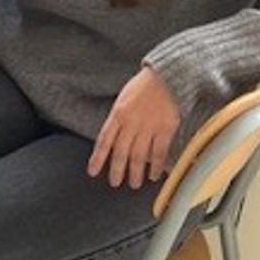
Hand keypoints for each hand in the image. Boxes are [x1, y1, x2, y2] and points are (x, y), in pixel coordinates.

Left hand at [87, 66, 183, 192]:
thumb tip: (113, 138)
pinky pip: (159, 152)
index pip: (104, 140)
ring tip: (134, 184)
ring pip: (139, 156)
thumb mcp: (124, 99)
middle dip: (116, 170)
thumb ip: (118, 118)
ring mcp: (149, 126)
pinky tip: (154, 175)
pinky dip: (156, 166)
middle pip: (121, 152)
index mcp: (118, 113)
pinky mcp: (165, 128)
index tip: (92, 171)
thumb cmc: (144, 86)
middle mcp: (131, 122)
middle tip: (114, 183)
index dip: (98, 158)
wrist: (167, 75)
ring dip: (135, 172)